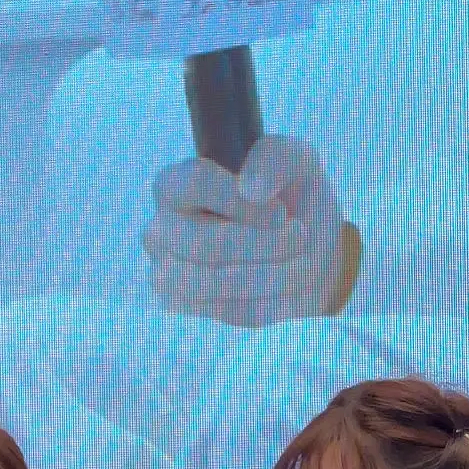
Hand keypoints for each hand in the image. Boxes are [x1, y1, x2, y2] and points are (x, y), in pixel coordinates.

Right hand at [144, 136, 360, 326]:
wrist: (309, 253)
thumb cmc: (292, 200)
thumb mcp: (297, 162)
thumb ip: (275, 159)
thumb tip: (250, 190)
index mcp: (174, 185)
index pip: (196, 185)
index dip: (241, 201)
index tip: (281, 213)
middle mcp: (160, 230)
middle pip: (203, 242)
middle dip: (259, 245)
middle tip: (298, 237)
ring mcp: (166, 274)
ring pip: (208, 282)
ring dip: (264, 275)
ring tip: (296, 263)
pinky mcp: (187, 309)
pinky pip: (225, 310)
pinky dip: (263, 299)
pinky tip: (282, 285)